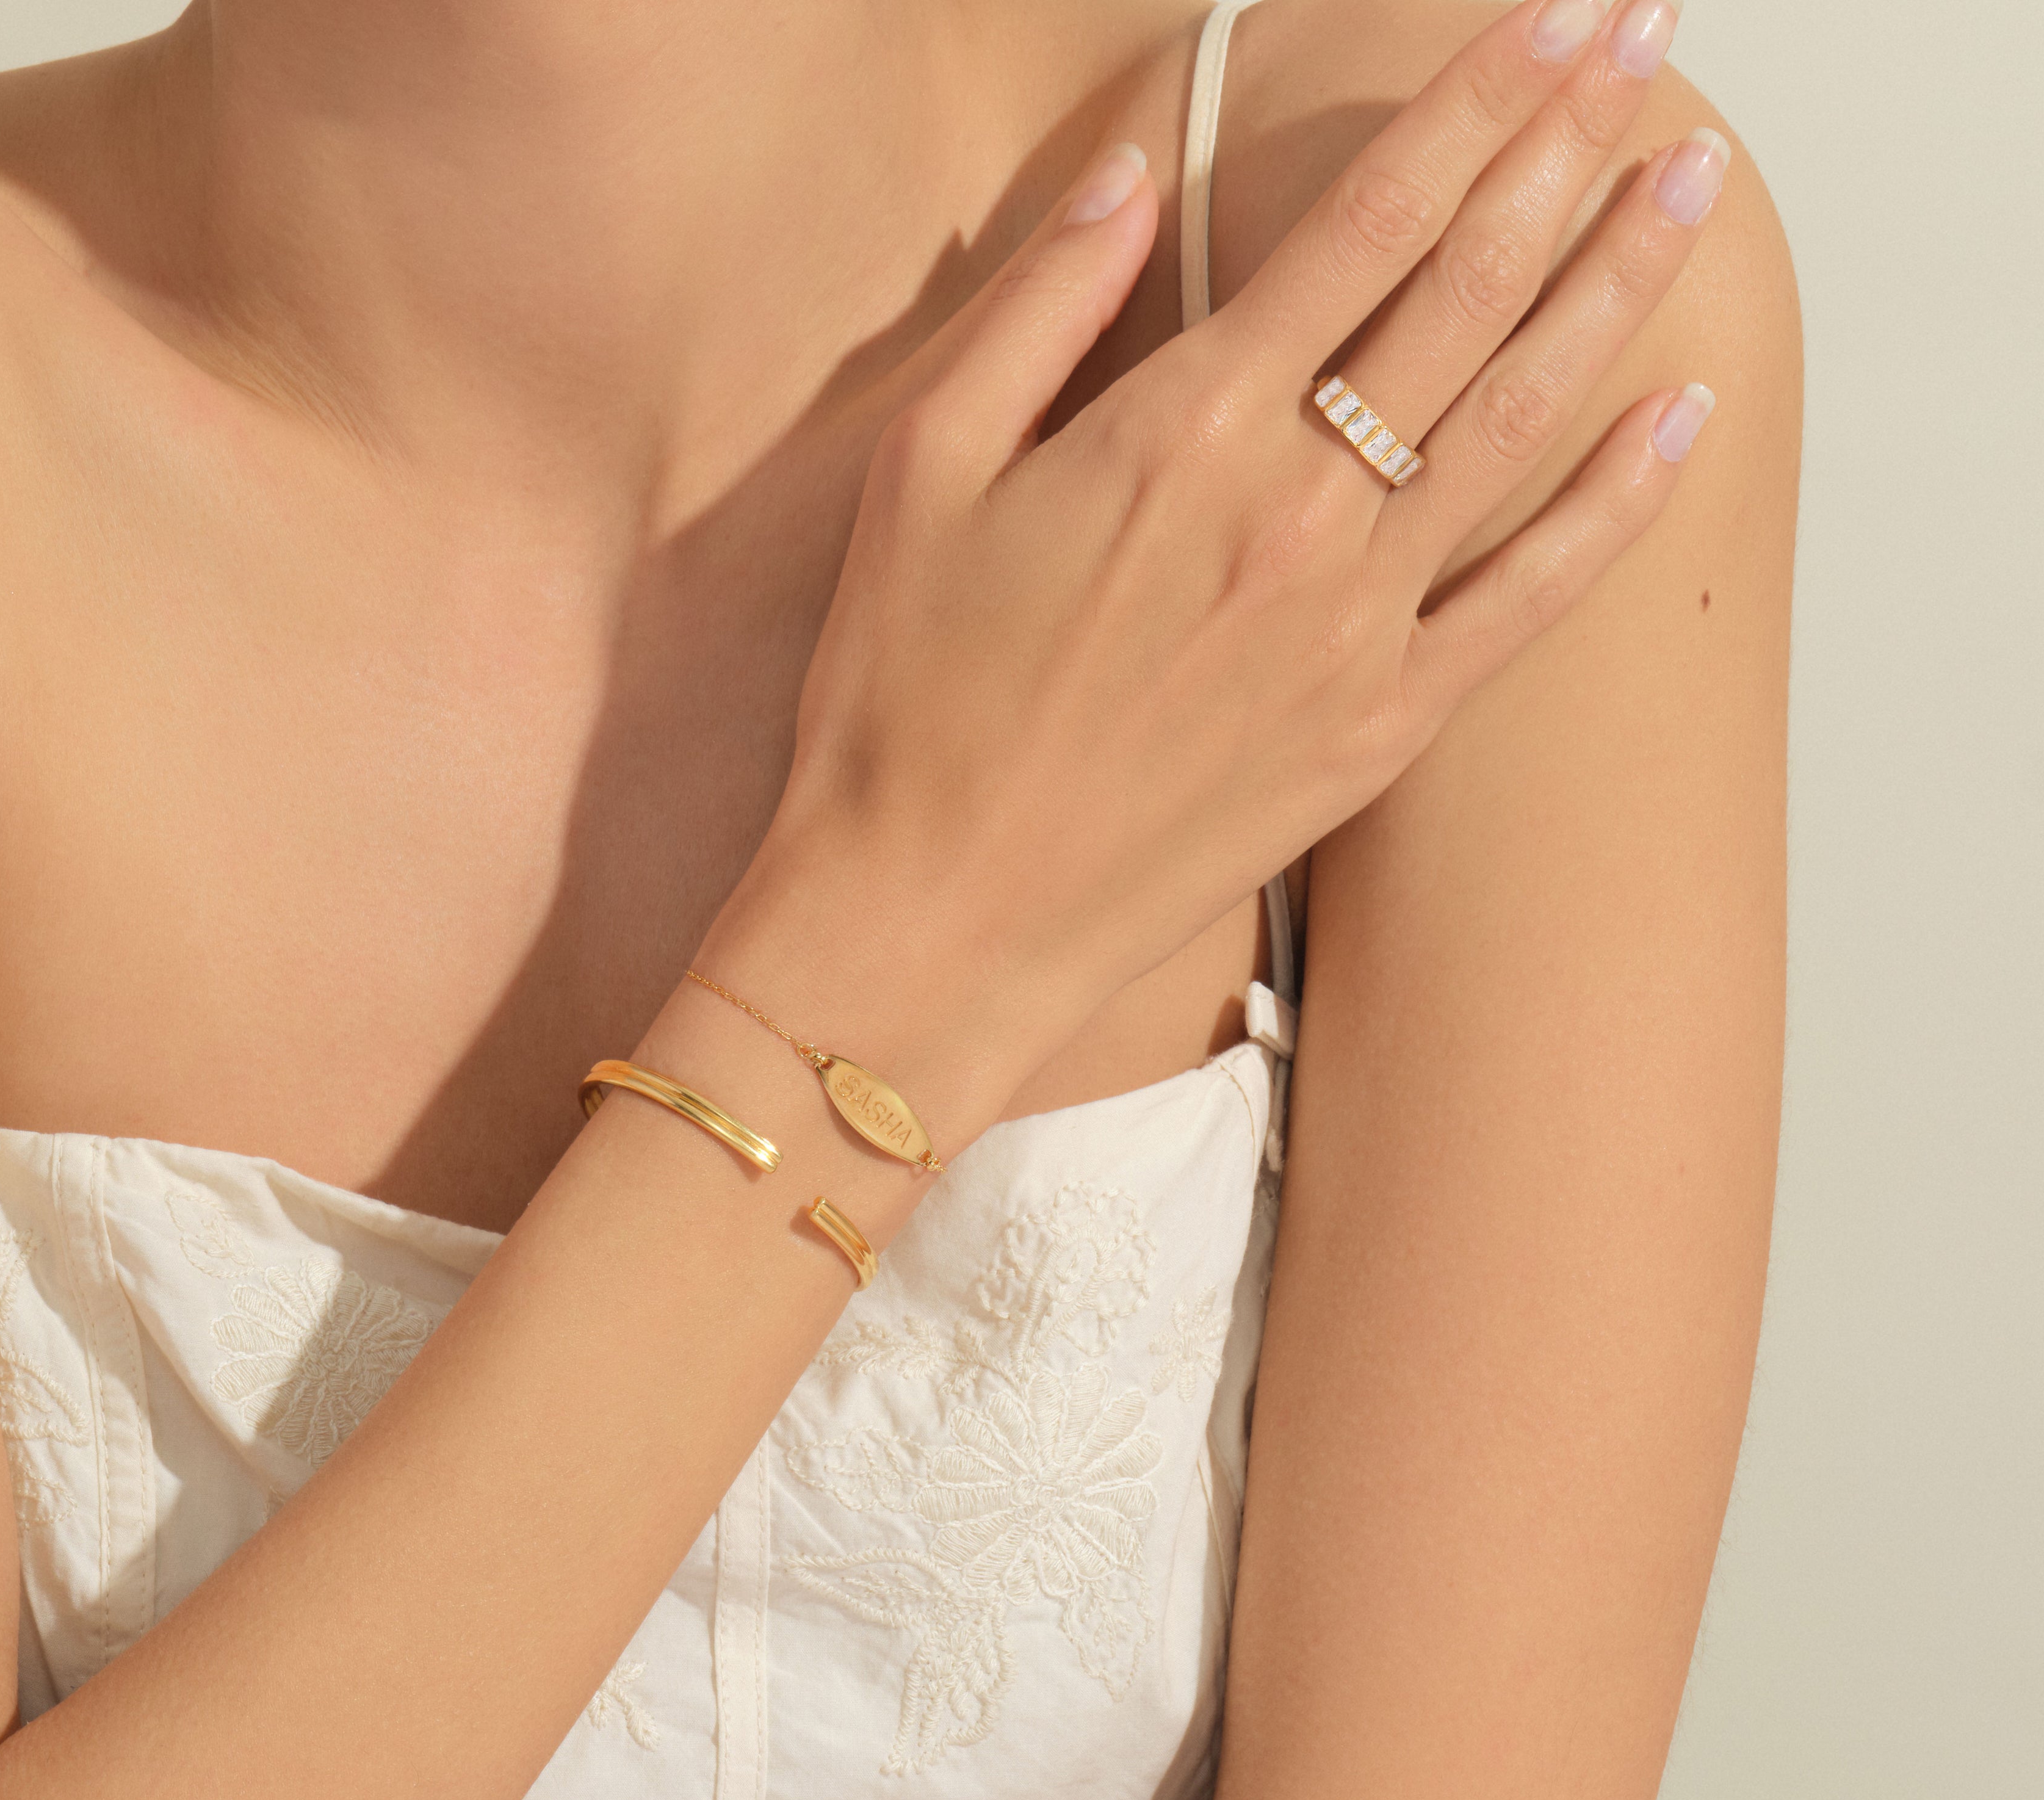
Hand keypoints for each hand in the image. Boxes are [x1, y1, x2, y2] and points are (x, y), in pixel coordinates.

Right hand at [722, 0, 1724, 1079]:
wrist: (928, 916)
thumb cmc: (901, 700)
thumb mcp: (923, 471)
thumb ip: (1039, 308)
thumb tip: (1132, 178)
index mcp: (1179, 432)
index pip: (1366, 221)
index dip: (1474, 102)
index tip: (1552, 18)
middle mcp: (1293, 513)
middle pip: (1466, 291)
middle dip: (1565, 146)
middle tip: (1642, 38)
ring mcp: (1352, 624)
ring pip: (1521, 417)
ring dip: (1617, 282)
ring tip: (1691, 178)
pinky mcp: (1376, 725)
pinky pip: (1529, 597)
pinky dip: (1617, 503)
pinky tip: (1684, 416)